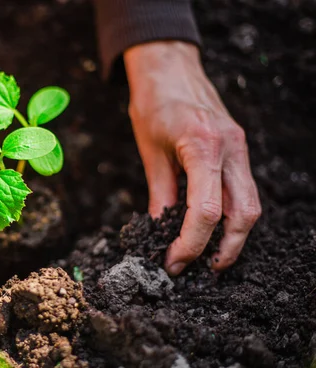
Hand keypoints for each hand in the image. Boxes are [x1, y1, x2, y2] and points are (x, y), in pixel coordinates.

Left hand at [124, 41, 260, 274]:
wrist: (169, 66)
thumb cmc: (152, 103)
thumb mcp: (150, 151)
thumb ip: (160, 194)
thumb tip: (160, 230)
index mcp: (204, 146)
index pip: (206, 211)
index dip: (190, 244)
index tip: (173, 262)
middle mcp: (231, 148)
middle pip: (243, 213)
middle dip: (225, 249)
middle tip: (199, 269)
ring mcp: (240, 147)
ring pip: (250, 204)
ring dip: (233, 236)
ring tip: (208, 256)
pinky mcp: (239, 148)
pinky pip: (243, 189)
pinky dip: (232, 214)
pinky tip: (213, 227)